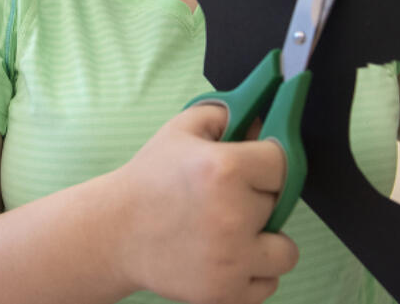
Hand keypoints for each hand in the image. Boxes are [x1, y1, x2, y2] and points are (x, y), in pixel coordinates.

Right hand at [111, 104, 297, 303]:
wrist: (114, 232)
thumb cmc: (148, 180)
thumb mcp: (181, 130)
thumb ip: (226, 114)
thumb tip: (264, 120)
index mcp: (224, 169)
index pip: (283, 162)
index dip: (265, 164)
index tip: (251, 168)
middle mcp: (233, 216)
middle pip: (281, 204)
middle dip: (257, 199)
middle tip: (225, 199)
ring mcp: (232, 260)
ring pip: (285, 252)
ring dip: (265, 242)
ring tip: (232, 232)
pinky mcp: (226, 293)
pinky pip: (268, 283)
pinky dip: (251, 273)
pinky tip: (224, 256)